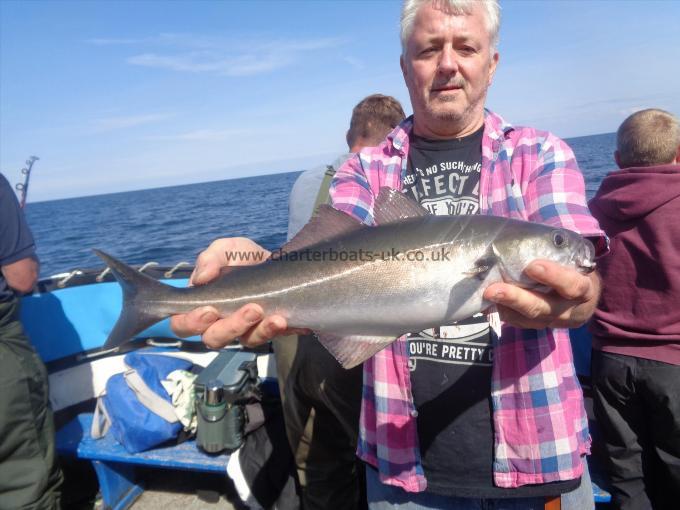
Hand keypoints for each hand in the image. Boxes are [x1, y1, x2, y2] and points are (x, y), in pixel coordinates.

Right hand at [170, 237, 291, 347]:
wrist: (278, 262)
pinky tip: (279, 319)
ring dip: (250, 327)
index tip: (209, 310)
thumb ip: (211, 258)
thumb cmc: (243, 258)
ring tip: (260, 309)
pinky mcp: (266, 331)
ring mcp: (243, 329)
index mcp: (200, 304)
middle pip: (212, 338)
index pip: (182, 324)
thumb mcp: (228, 249)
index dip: (190, 322)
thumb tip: (202, 277)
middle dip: (227, 327)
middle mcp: (219, 322)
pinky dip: (271, 329)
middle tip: (245, 309)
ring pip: (240, 341)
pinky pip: (265, 338)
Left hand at [483, 260, 599, 329]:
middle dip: (516, 298)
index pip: (573, 286)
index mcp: (583, 290)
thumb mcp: (572, 260)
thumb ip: (553, 251)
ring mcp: (552, 321)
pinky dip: (502, 312)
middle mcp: (568, 310)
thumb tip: (519, 235)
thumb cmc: (572, 267)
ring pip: (527, 318)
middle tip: (493, 289)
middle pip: (542, 308)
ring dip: (504, 307)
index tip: (532, 266)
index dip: (554, 277)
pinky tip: (486, 304)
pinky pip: (518, 323)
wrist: (581, 297)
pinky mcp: (537, 326)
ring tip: (486, 295)